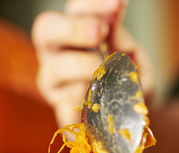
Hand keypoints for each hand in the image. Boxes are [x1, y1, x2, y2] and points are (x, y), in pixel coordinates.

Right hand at [32, 0, 153, 126]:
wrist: (132, 114)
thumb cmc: (127, 77)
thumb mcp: (130, 54)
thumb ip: (120, 38)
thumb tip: (115, 12)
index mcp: (74, 31)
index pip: (75, 10)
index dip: (92, 4)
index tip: (118, 4)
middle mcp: (56, 52)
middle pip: (46, 29)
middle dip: (74, 28)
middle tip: (100, 31)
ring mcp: (54, 82)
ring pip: (54, 68)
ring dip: (80, 65)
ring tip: (103, 69)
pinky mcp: (61, 110)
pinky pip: (66, 104)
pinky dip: (83, 100)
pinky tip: (98, 100)